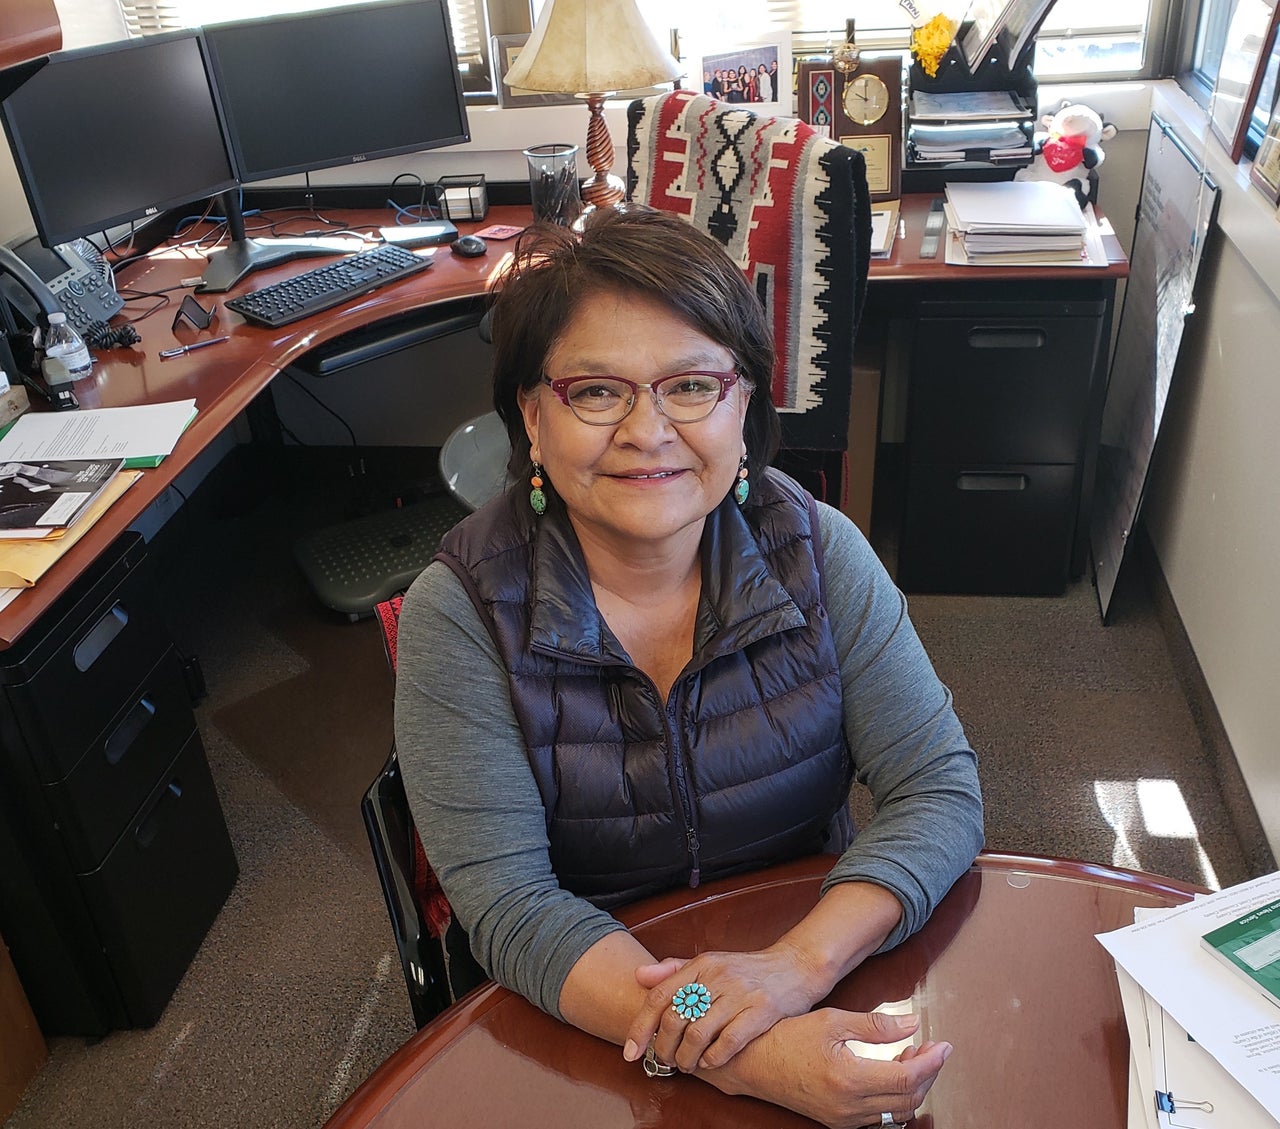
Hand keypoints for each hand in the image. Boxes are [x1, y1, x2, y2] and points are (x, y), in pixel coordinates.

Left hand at [622, 945, 825, 1071]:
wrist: (795, 966)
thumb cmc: (747, 970)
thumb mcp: (710, 962)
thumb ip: (673, 969)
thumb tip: (638, 977)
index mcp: (701, 964)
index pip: (658, 996)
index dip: (640, 1027)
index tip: (631, 1052)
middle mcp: (717, 976)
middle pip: (674, 1018)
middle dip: (663, 1048)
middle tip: (664, 1060)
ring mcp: (740, 993)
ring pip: (697, 1033)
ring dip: (686, 1058)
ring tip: (687, 1065)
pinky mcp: (762, 1010)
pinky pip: (729, 1042)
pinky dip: (713, 1058)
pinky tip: (710, 1062)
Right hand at [708, 1008, 951, 1128]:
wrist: (752, 1063)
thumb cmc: (786, 1037)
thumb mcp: (831, 1020)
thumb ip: (875, 1025)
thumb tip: (912, 1023)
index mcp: (850, 1079)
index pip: (908, 1078)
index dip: (932, 1062)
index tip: (944, 1045)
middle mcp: (849, 1108)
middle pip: (908, 1100)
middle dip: (928, 1075)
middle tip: (931, 1049)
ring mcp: (843, 1119)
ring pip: (897, 1114)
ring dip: (913, 1088)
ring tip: (912, 1058)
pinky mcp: (837, 1122)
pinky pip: (879, 1119)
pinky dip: (895, 1100)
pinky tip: (890, 1075)